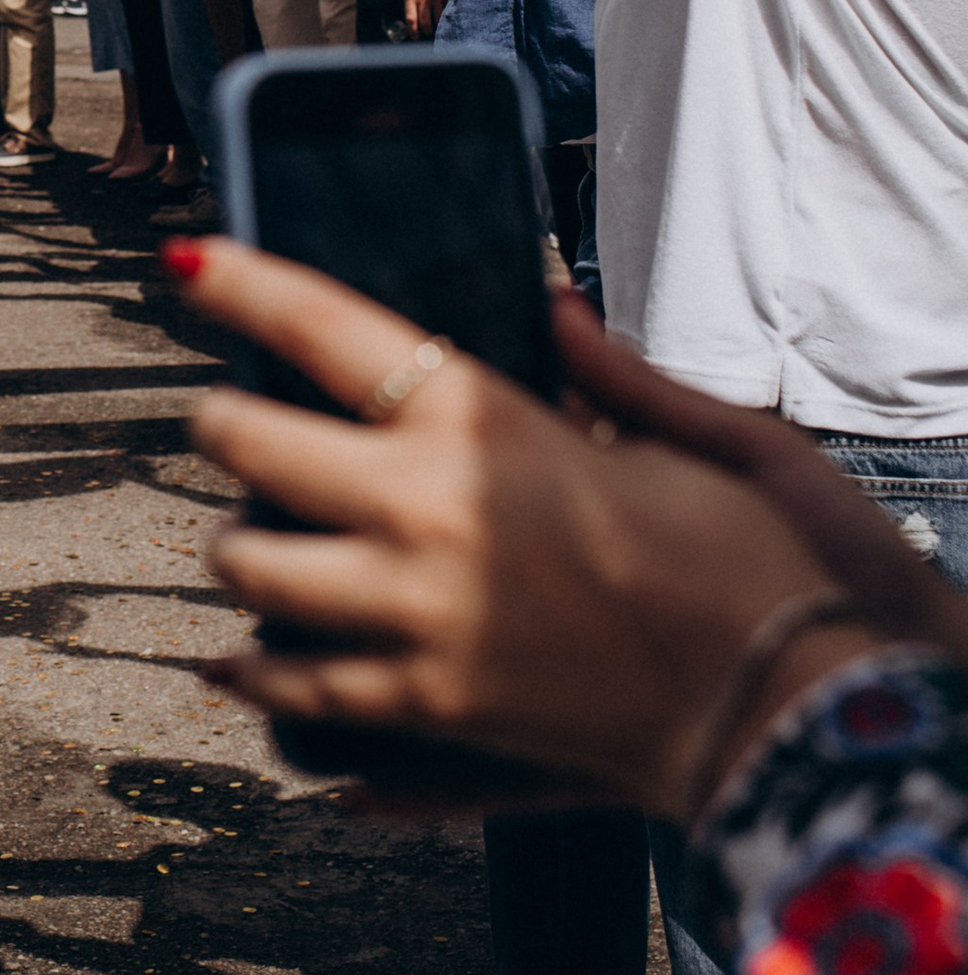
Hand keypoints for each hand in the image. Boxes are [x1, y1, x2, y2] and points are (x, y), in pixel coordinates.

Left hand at [181, 236, 904, 817]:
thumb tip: (554, 305)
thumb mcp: (691, 437)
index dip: (241, 285)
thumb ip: (606, 372)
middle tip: (227, 422)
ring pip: (251, 572)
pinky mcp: (429, 709)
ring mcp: (414, 617)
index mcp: (480, 422)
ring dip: (238, 550)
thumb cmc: (749, 558)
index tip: (186, 265)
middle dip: (222, 426)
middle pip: (248, 448)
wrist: (788, 707)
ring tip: (251, 543)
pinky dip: (258, 683)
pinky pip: (297, 695)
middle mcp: (423, 512)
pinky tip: (236, 669)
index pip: (321, 328)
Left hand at [398, 0, 454, 38]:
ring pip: (437, 18)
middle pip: (424, 22)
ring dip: (437, 25)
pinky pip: (447, 8)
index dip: (412, 31)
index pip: (410, 19)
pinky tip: (447, 18)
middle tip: (426, 33)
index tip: (414, 36)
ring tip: (436, 28)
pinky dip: (447, 14)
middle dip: (425, 31)